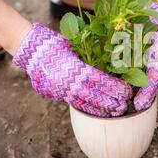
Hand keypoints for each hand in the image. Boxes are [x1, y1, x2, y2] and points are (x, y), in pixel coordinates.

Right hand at [12, 23, 131, 116]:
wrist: (31, 52)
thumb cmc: (55, 44)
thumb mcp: (73, 45)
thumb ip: (89, 52)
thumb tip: (112, 56)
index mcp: (74, 67)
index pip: (98, 79)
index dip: (112, 86)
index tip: (126, 90)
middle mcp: (68, 81)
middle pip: (94, 94)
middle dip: (111, 101)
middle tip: (125, 105)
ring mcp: (62, 90)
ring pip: (86, 102)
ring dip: (102, 108)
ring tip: (117, 111)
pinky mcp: (59, 95)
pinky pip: (76, 104)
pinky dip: (90, 109)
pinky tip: (101, 112)